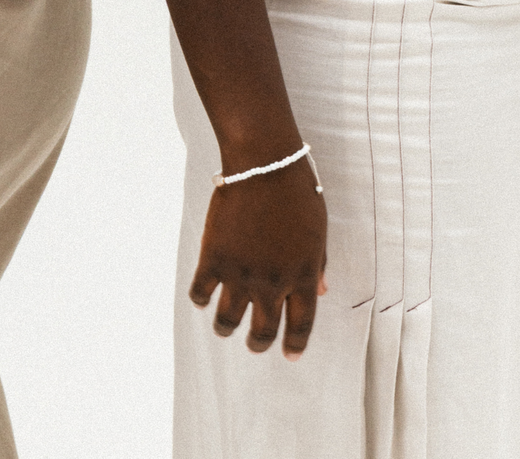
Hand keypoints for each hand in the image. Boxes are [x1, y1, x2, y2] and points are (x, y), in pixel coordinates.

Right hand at [189, 159, 327, 359]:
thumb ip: (317, 263)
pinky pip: (200, 292)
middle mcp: (273, 283)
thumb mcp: (317, 229)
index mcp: (303, 275)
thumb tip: (319, 290)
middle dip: (258, 344)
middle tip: (254, 344)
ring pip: (227, 321)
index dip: (295, 343)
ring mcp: (242, 273)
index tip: (290, 354)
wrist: (264, 164)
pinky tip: (203, 296)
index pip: (301, 324)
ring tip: (225, 328)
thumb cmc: (296, 190)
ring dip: (226, 329)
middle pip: (263, 331)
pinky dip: (200, 298)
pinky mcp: (214, 258)